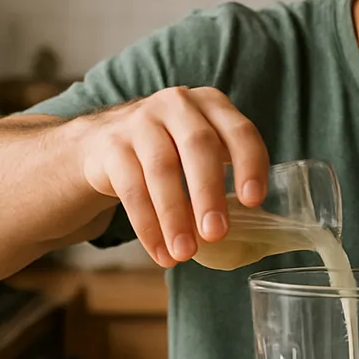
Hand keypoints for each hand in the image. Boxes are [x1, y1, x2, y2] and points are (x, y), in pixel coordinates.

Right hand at [74, 86, 268, 268]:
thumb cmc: (170, 151)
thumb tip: (252, 226)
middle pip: (199, 146)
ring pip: (162, 169)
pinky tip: (159, 252)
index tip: (254, 201)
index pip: (239, 131)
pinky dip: (147, 225)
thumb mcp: (200, 148)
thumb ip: (226, 171)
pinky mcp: (112, 146)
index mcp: (211, 104)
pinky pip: (131, 188)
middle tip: (216, 234)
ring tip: (184, 253)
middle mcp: (177, 105)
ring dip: (174, 216)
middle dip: (209, 193)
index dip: (249, 165)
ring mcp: (140, 121)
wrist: (104, 143)